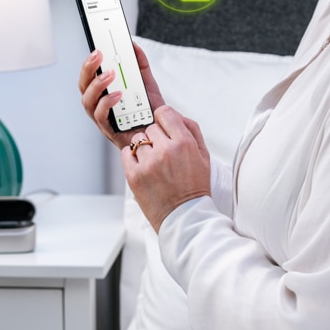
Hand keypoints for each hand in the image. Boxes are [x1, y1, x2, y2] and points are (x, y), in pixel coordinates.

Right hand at [78, 42, 165, 149]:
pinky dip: (107, 103)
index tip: (97, 48)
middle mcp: (99, 105)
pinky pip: (101, 117)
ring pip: (87, 102)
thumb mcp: (146, 82)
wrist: (162, 131)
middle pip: (83, 86)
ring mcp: (103, 118)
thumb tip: (134, 46)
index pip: (89, 76)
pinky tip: (118, 95)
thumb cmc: (150, 110)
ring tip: (110, 74)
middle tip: (99, 55)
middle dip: (88, 69)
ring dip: (97, 85)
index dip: (88, 62)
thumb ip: (140, 64)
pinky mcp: (110, 131)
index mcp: (104, 93)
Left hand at [123, 105, 211, 231]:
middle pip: (150, 128)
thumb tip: (175, 115)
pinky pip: (126, 153)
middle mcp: (165, 150)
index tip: (164, 129)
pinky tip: (143, 168)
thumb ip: (191, 130)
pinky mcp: (134, 175)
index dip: (164, 120)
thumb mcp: (203, 155)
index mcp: (184, 143)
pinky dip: (132, 158)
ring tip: (154, 164)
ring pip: (138, 140)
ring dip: (144, 149)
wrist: (185, 216)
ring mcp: (148, 163)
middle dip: (156, 138)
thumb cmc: (195, 186)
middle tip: (163, 154)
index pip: (165, 113)